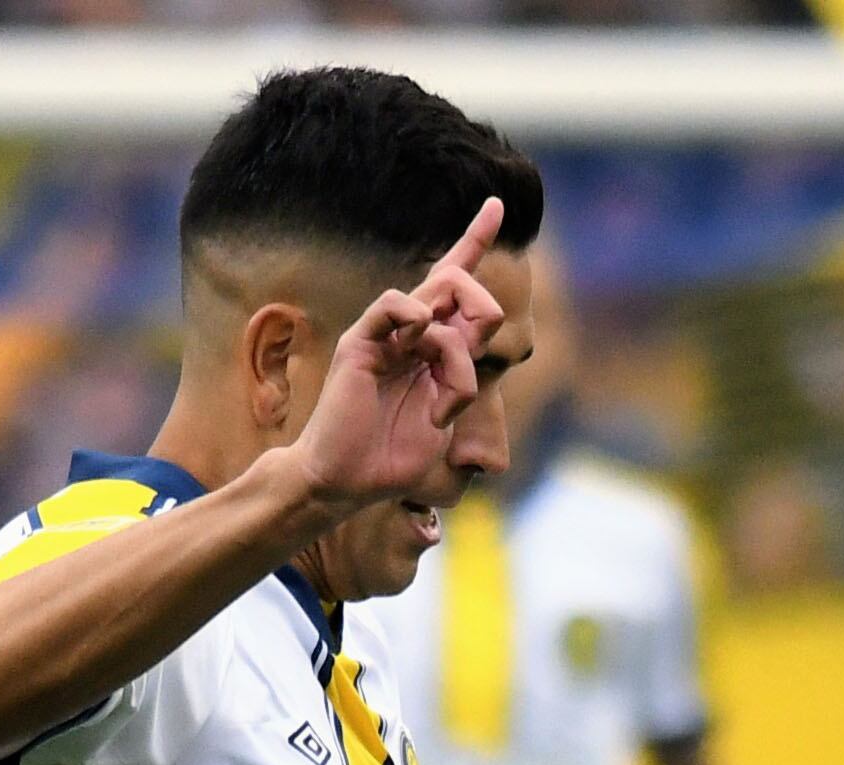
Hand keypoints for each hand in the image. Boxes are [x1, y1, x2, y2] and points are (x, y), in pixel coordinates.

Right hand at [296, 198, 506, 509]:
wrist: (346, 481)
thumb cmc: (391, 458)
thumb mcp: (444, 423)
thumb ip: (461, 383)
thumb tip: (466, 348)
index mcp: (432, 347)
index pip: (456, 282)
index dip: (476, 241)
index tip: (497, 204)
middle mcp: (411, 333)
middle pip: (461, 281)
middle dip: (485, 309)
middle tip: (472, 357)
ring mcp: (387, 335)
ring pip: (441, 293)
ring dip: (457, 355)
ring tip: (442, 403)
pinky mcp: (362, 341)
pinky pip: (395, 304)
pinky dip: (416, 321)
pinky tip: (417, 350)